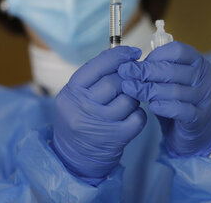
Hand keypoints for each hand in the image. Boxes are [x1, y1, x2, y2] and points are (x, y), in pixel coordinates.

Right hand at [52, 46, 146, 182]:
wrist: (74, 157)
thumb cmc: (78, 118)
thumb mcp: (75, 95)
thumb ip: (94, 76)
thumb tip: (121, 54)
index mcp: (72, 91)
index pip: (99, 65)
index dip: (119, 55)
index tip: (133, 52)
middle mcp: (83, 107)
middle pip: (116, 81)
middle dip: (127, 79)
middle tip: (129, 81)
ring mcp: (100, 123)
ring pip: (130, 98)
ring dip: (133, 97)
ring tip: (126, 101)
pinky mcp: (116, 138)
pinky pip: (138, 116)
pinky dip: (138, 113)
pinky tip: (129, 115)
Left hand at [118, 41, 210, 156]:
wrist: (194, 129)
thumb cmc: (176, 98)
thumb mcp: (168, 78)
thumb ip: (155, 68)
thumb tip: (130, 64)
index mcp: (197, 61)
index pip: (177, 50)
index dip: (154, 55)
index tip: (136, 62)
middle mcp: (204, 76)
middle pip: (172, 70)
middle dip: (145, 72)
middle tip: (125, 74)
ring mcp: (204, 97)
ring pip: (174, 90)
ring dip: (149, 90)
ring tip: (131, 90)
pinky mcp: (200, 117)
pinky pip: (180, 110)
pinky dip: (163, 107)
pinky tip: (150, 106)